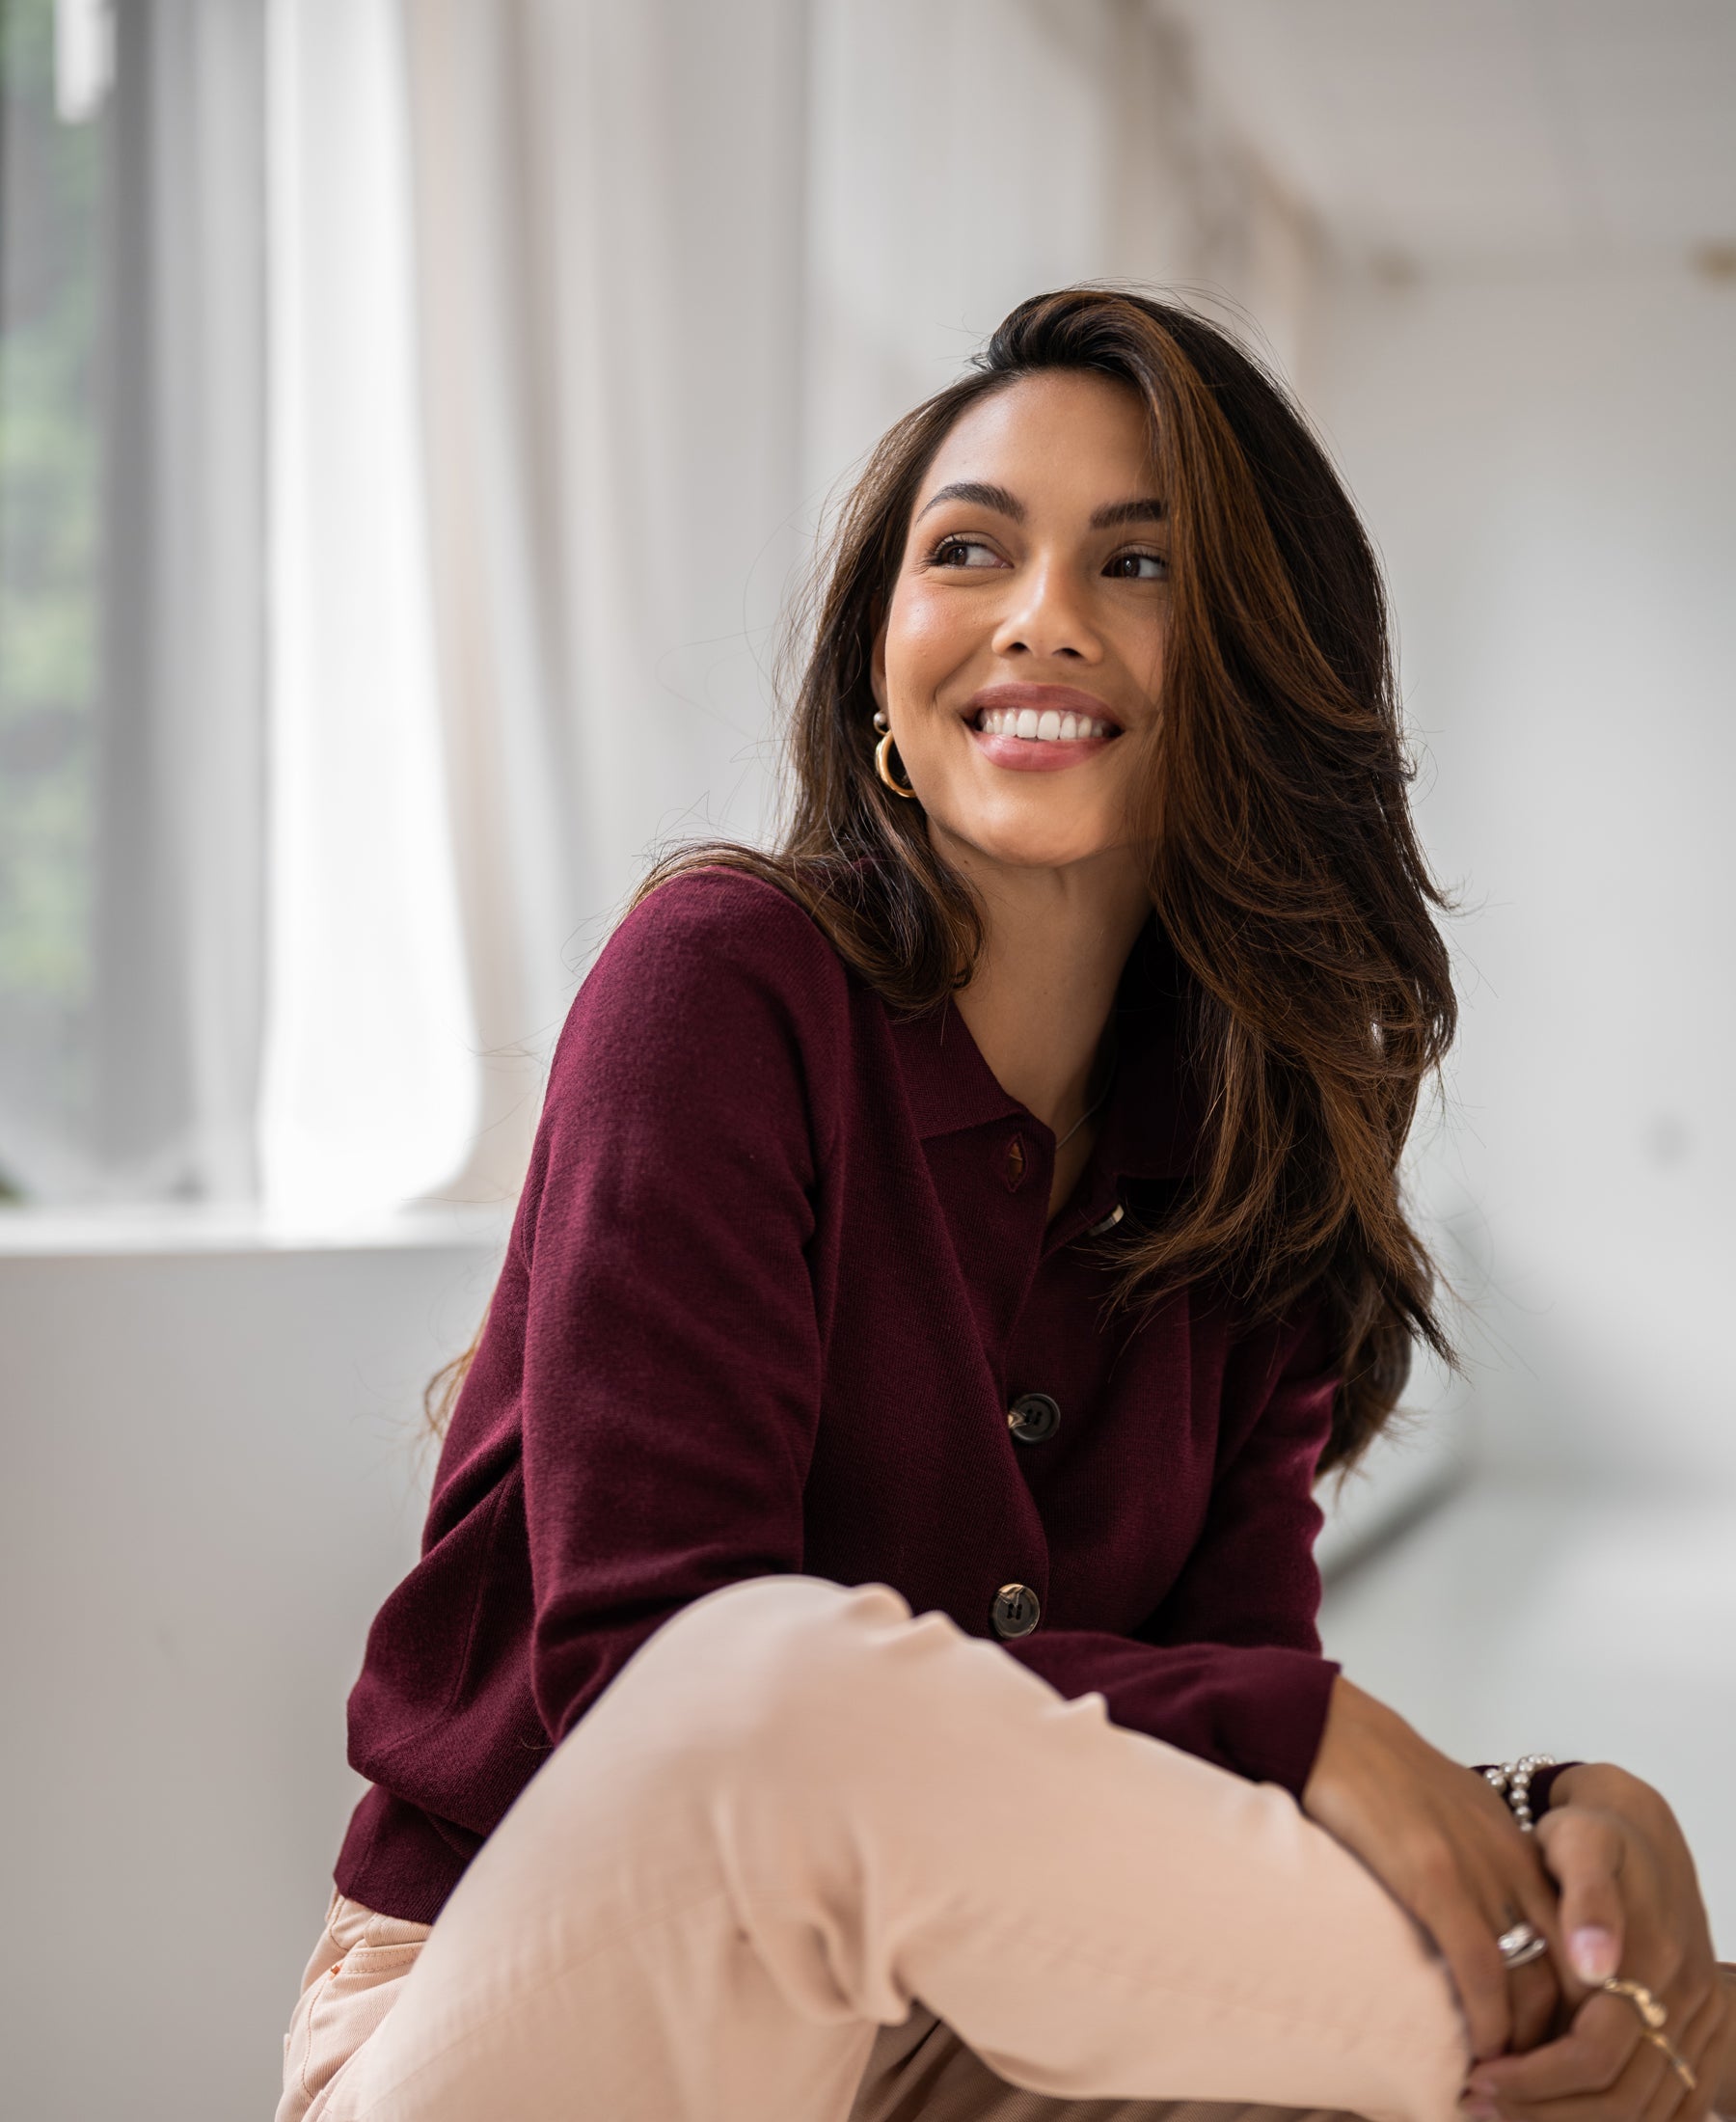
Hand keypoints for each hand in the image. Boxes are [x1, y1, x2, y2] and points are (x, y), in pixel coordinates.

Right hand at [1302, 1676, 1564, 2061]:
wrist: (1334, 1729)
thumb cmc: (1381, 1776)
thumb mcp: (1456, 1815)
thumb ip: (1482, 1864)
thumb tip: (1482, 1926)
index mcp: (1523, 1848)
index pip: (1581, 1946)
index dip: (1574, 2009)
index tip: (1553, 2051)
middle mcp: (1515, 1861)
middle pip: (1568, 1974)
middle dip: (1557, 2041)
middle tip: (1531, 2082)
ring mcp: (1477, 1869)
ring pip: (1530, 1981)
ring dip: (1522, 2046)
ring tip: (1501, 2082)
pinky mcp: (1433, 1876)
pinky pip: (1479, 1966)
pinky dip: (1486, 2021)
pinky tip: (1477, 2051)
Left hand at [1463, 1765, 1732, 2121]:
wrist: (1646, 1836)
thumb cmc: (1596, 1839)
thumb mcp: (1581, 1844)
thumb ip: (1588, 1900)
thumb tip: (1596, 1965)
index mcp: (1651, 1963)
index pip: (1593, 2054)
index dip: (1533, 2077)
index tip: (1476, 2077)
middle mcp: (1683, 2003)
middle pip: (1618, 2098)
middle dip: (1542, 2111)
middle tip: (1474, 2104)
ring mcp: (1698, 2024)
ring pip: (1642, 2112)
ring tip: (1501, 2112)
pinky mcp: (1699, 2037)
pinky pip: (1668, 2108)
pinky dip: (1612, 2121)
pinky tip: (1554, 2114)